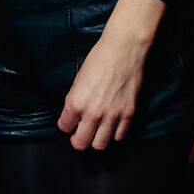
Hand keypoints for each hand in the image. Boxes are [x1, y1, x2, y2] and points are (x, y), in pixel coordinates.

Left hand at [57, 0, 164, 150]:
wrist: (123, 49)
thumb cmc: (99, 59)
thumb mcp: (78, 80)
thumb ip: (75, 101)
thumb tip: (73, 117)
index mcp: (75, 103)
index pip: (64, 128)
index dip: (66, 126)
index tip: (69, 123)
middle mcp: (92, 113)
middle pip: (80, 144)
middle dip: (77, 140)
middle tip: (80, 134)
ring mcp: (112, 115)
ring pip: (100, 145)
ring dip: (96, 140)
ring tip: (96, 132)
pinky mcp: (128, 113)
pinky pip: (119, 136)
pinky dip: (114, 134)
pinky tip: (112, 125)